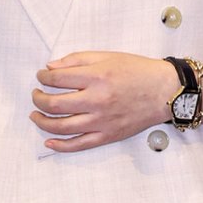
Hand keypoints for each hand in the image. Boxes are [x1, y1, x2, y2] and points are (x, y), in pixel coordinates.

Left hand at [30, 51, 176, 152]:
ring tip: (36, 115)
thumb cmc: (138, 71)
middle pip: (54, 104)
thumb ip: (77, 59)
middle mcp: (97, 100)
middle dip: (38, 99)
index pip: (57, 79)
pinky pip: (79, 144)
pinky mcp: (108, 135)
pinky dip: (60, 145)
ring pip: (62, 126)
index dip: (43, 77)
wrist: (165, 91)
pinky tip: (49, 141)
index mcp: (97, 76)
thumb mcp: (108, 56)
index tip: (41, 76)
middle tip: (36, 94)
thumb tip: (50, 67)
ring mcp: (102, 121)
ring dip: (42, 121)